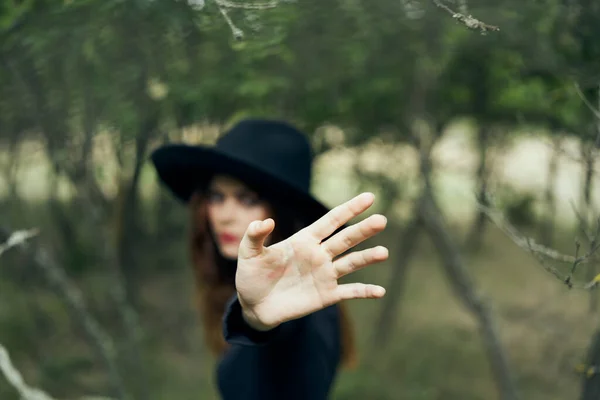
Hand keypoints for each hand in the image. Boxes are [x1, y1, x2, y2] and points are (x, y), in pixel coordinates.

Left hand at [235, 192, 387, 330]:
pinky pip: (349, 292)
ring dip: (367, 258)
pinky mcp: (326, 295)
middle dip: (363, 229)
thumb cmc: (251, 276)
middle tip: (381, 220)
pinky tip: (380, 291)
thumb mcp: (248, 254)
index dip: (349, 209)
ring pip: (351, 263)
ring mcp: (325, 275)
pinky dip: (365, 291)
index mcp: (304, 240)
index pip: (331, 220)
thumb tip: (265, 221)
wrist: (253, 306)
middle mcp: (319, 254)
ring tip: (383, 252)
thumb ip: (255, 235)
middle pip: (346, 239)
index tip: (369, 197)